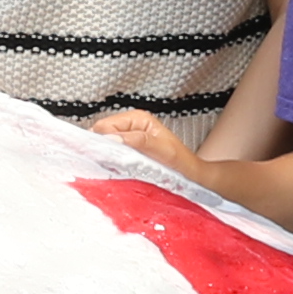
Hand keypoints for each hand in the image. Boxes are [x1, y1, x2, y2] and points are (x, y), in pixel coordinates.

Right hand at [85, 106, 226, 194]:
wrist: (191, 175)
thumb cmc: (181, 162)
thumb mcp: (162, 149)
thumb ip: (138, 141)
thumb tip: (112, 139)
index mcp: (137, 118)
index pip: (104, 125)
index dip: (101, 141)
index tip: (104, 157)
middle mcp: (131, 125)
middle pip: (101, 134)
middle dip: (103, 148)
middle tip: (112, 164)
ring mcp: (128, 138)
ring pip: (104, 145)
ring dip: (107, 156)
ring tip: (118, 167)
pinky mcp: (128, 150)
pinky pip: (111, 154)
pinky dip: (111, 161)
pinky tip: (119, 168)